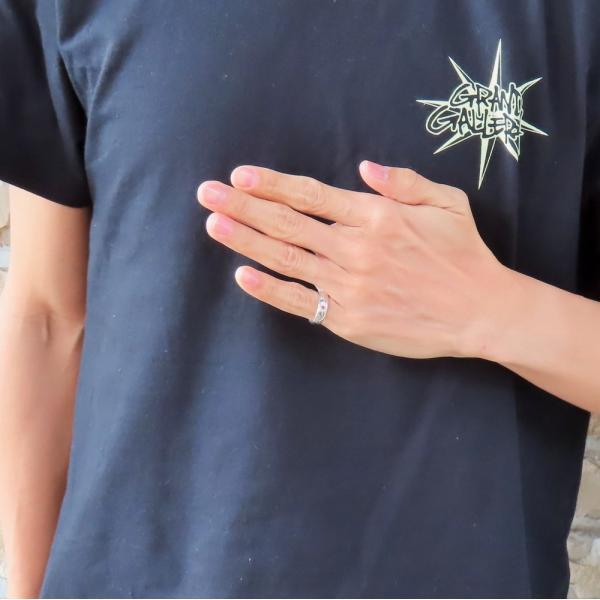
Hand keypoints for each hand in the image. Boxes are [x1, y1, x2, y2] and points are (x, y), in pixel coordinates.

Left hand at [196, 161, 513, 358]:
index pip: (311, 195)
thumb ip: (404, 182)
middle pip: (288, 223)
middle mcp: (355, 248)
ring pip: (286, 258)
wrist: (479, 311)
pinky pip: (300, 301)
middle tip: (207, 193)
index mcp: (376, 216)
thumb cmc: (463, 254)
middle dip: (243, 205)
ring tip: (213, 223)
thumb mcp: (447, 202)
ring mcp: (349, 285)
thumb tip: (362, 167)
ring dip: (245, 240)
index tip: (241, 175)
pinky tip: (242, 276)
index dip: (272, 184)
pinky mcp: (347, 319)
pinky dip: (269, 289)